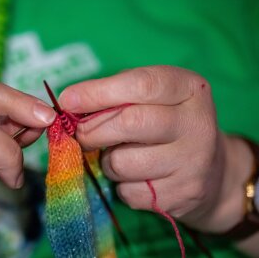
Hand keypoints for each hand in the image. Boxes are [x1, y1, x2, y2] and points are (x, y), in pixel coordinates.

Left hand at [59, 66, 252, 232]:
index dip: (97, 92)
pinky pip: (129, 192)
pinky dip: (120, 185)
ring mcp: (193, 162)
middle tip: (81, 134)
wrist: (211, 172)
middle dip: (92, 130)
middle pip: (129, 123)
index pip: (140, 84)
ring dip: (106, 161)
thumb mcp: (153, 99)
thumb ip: (117, 95)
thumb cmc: (167, 125)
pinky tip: (136, 177)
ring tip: (118, 155)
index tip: (67, 100)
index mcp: (189, 89)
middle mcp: (197, 123)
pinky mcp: (183, 195)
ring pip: (122, 162)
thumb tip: (69, 103)